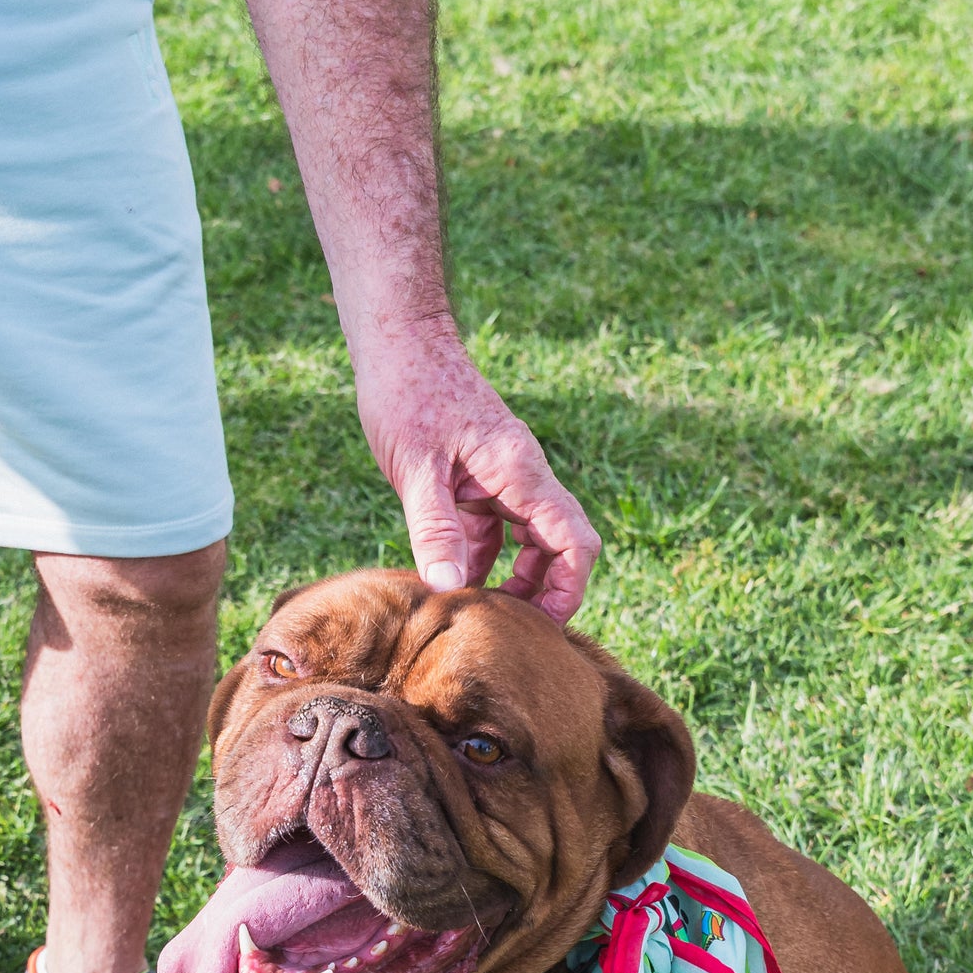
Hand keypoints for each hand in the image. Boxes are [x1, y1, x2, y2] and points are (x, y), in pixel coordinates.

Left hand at [353, 322, 600, 623]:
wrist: (398, 341)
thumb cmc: (406, 393)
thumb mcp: (416, 468)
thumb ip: (435, 528)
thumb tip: (452, 587)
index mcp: (520, 473)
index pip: (574, 542)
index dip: (569, 590)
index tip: (543, 628)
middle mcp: (522, 475)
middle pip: (561, 545)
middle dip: (545, 591)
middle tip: (510, 631)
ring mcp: (503, 475)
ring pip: (530, 538)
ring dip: (514, 576)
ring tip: (480, 612)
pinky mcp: (479, 475)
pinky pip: (496, 526)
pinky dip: (483, 555)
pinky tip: (453, 577)